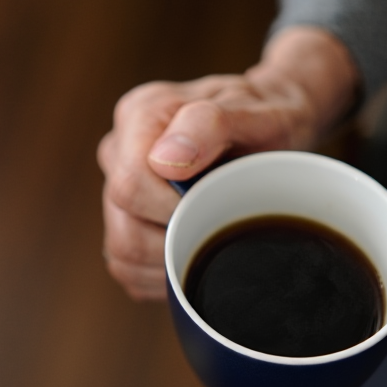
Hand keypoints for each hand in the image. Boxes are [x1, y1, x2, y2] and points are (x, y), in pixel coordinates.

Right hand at [97, 27, 359, 299]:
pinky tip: (195, 253)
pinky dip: (164, 274)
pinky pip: (129, 269)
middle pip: (123, 226)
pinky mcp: (123, 222)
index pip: (130, 184)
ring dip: (171, 263)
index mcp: (139, 115)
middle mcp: (117, 151)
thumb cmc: (266, 119)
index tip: (217, 204)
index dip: (173, 209)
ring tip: (210, 239)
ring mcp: (115, 188)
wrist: (271, 129)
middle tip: (220, 224)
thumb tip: (165, 162)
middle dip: (177, 239)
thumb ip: (208, 126)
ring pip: (123, 254)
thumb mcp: (257, 112)